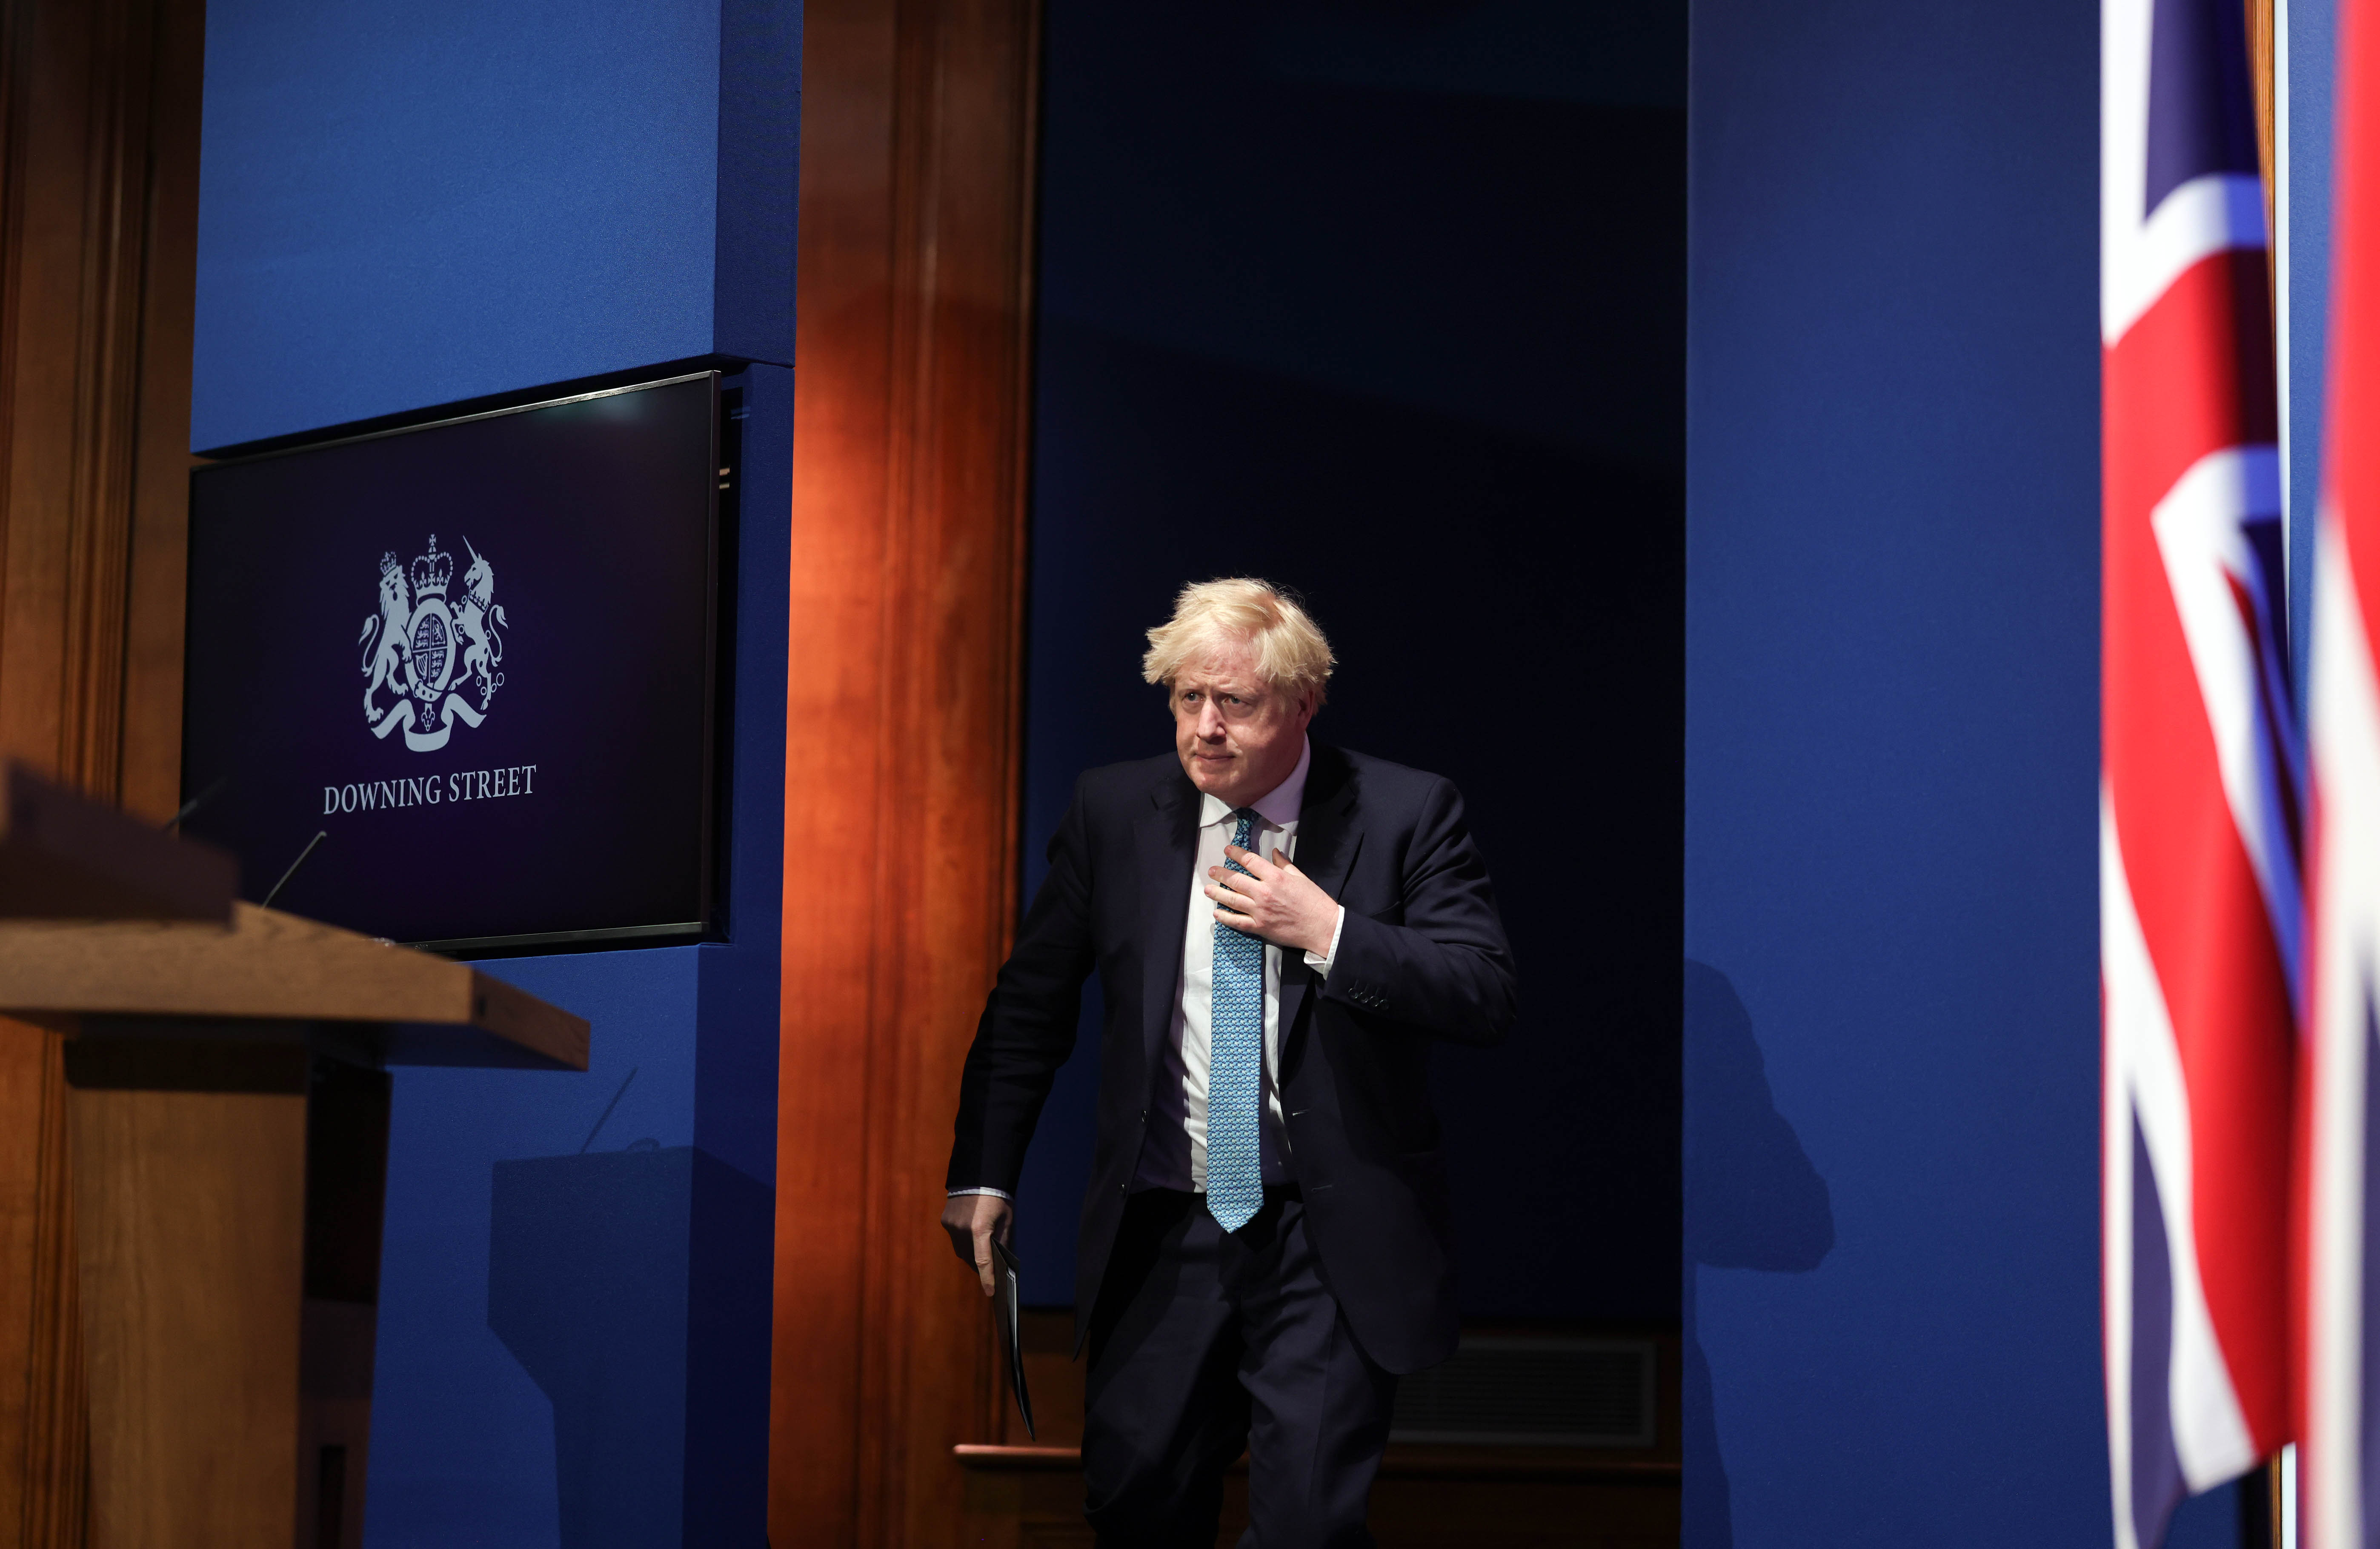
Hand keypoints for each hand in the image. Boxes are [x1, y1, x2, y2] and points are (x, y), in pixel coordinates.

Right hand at [941, 1192, 1014, 1297]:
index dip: (987, 1279)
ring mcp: (951, 1226)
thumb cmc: (997, 1197)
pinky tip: (972, 1239)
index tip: (991, 1293)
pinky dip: (964, 1242)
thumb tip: (1000, 1261)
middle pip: (971, 1258)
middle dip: (980, 1266)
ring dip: (971, 1255)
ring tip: (982, 1256)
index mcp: (980, 1229)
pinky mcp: (945, 1221)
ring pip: (961, 1250)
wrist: (978, 1172)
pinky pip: (955, 1238)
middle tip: (990, 1272)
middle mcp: (962, 1230)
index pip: (983, 1261)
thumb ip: (1002, 1241)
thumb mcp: (1006, 1219)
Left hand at [1205, 845, 1338, 957]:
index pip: (1250, 861)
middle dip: (1221, 873)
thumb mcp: (1300, 877)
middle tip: (1211, 870)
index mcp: (1275, 877)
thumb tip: (1274, 852)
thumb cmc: (1314, 901)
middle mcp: (1264, 892)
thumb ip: (1284, 864)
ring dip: (1217, 893)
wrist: (1322, 927)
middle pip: (1235, 880)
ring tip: (1207, 889)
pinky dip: (1225, 918)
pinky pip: (1237, 922)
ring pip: (1232, 900)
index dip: (1236, 854)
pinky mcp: (1260, 927)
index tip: (1228, 850)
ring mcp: (1260, 911)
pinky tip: (1217, 913)